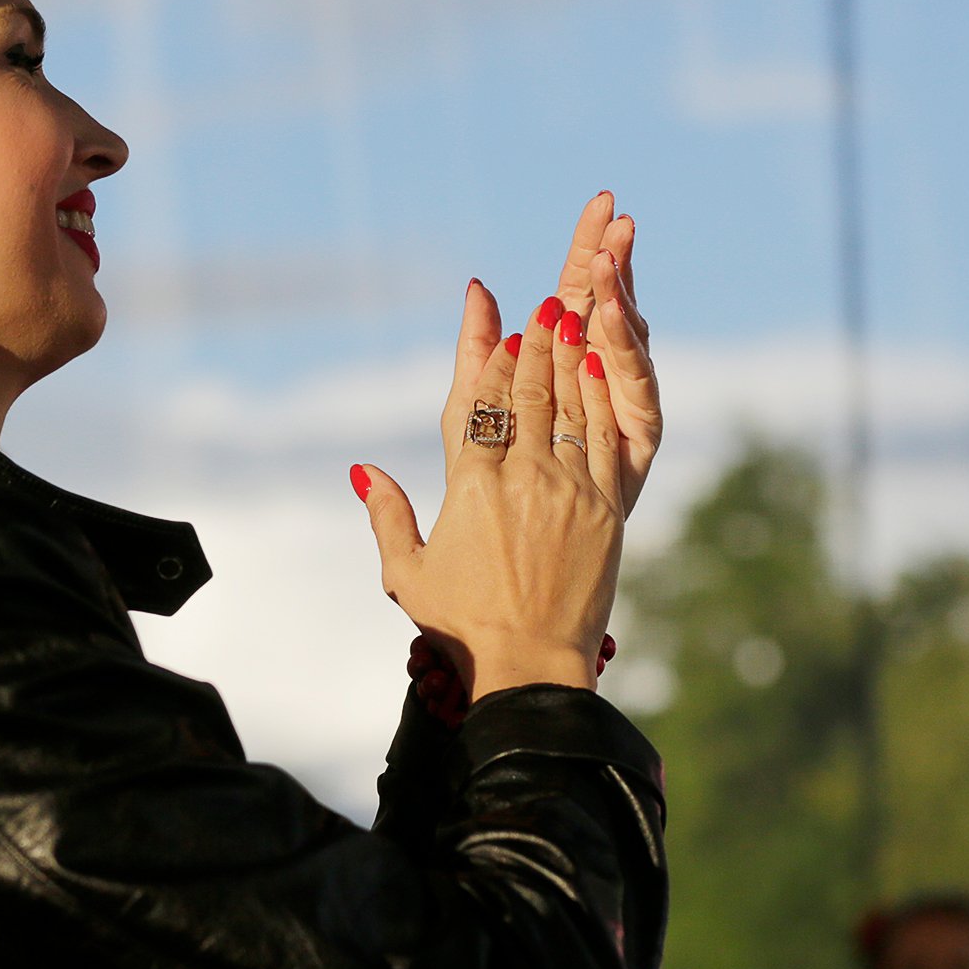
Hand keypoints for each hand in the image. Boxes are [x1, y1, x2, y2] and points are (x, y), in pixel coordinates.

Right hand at [358, 297, 624, 698]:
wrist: (531, 665)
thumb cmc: (462, 625)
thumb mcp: (407, 573)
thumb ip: (387, 516)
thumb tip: (363, 470)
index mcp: (469, 487)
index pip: (478, 402)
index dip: (488, 354)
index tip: (495, 317)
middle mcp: (520, 477)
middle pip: (527, 392)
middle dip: (535, 343)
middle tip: (544, 304)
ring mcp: (567, 489)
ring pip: (569, 406)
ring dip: (569, 358)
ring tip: (572, 318)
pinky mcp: (605, 508)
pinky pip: (604, 438)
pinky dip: (602, 398)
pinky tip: (600, 368)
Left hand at [439, 192, 661, 513]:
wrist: (522, 589)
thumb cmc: (489, 496)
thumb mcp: (469, 416)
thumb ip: (477, 351)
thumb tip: (476, 283)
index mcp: (565, 367)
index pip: (576, 290)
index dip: (588, 245)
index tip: (602, 201)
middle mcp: (601, 385)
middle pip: (607, 309)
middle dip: (611, 261)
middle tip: (617, 215)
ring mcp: (623, 413)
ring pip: (626, 346)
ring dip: (618, 303)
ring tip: (610, 260)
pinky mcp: (636, 447)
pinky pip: (633, 397)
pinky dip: (625, 361)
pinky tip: (613, 327)